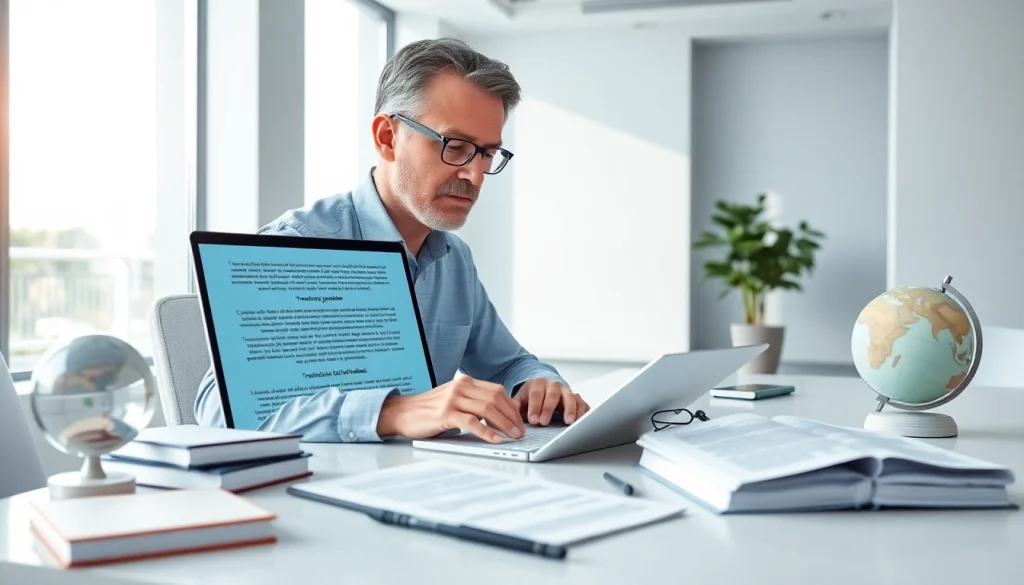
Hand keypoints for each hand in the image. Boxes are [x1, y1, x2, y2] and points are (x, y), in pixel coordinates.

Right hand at [377, 376, 524, 443]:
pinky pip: (472, 422)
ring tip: (514, 436)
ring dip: (505, 424)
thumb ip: (472, 402)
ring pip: (487, 409)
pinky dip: (487, 431)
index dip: (511, 406)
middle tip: (521, 431)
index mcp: (465, 382)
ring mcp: (453, 399)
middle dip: (512, 416)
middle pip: (496, 398)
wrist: (402, 412)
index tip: (519, 420)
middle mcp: (461, 387)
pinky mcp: (446, 414)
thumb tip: (498, 415)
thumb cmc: (429, 410)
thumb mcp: (454, 399)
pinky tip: (496, 439)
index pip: (497, 390)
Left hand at [512, 378, 589, 425]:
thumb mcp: (521, 398)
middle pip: (553, 395)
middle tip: (544, 422)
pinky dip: (583, 412)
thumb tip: (507, 413)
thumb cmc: (532, 395)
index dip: (535, 407)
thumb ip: (515, 405)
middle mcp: (554, 385)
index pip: (536, 394)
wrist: (544, 385)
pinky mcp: (576, 398)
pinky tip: (582, 421)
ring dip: (570, 409)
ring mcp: (567, 391)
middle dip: (549, 409)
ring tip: (568, 422)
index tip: (533, 420)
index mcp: (538, 384)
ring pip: (571, 397)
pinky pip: (582, 403)